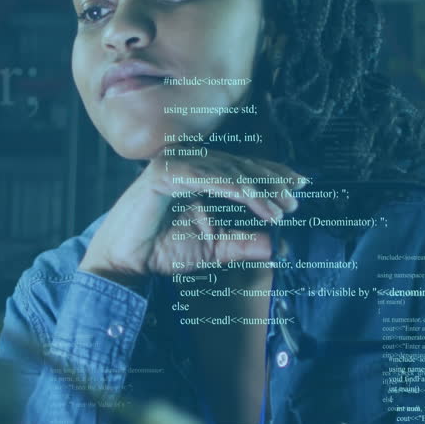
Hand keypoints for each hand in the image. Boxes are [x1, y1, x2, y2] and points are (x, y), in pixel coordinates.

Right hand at [78, 145, 306, 285]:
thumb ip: (244, 243)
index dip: (271, 174)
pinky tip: (259, 205)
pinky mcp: (165, 174)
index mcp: (197, 170)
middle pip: (239, 164)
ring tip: (280, 210)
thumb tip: (279, 246)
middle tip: (295, 201)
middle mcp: (186, 160)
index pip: (241, 166)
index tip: (299, 187)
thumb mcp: (214, 247)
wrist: (125, 262)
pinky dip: (237, 191)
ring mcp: (174, 163)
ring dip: (259, 190)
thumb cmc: (162, 250)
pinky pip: (209, 179)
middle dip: (271, 182)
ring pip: (228, 171)